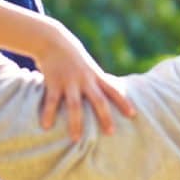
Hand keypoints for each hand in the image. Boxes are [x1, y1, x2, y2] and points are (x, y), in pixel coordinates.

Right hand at [35, 27, 135, 141]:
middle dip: (105, 116)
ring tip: (76, 139)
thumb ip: (99, 80)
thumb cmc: (73, 56)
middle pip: (98, 100)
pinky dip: (48, 113)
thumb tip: (114, 91)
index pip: (114, 90)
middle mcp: (85, 80)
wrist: (53, 40)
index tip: (133, 114)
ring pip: (75, 105)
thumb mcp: (89, 66)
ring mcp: (69, 82)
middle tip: (111, 132)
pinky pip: (51, 101)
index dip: (124, 102)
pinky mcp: (53, 83)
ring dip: (76, 123)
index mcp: (95, 76)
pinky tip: (46, 126)